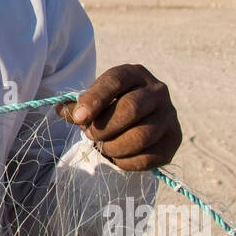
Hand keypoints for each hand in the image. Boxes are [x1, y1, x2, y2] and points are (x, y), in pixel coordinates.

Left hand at [55, 63, 181, 171]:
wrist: (140, 122)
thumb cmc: (110, 108)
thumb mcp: (94, 101)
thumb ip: (78, 107)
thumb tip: (61, 109)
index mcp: (135, 73)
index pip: (115, 81)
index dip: (94, 99)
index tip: (79, 118)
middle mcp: (158, 90)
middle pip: (131, 108)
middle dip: (104, 126)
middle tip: (90, 135)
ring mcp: (169, 115)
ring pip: (141, 135)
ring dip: (114, 146)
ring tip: (103, 147)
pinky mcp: (174, 140)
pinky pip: (149, 157)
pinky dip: (126, 162)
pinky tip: (117, 157)